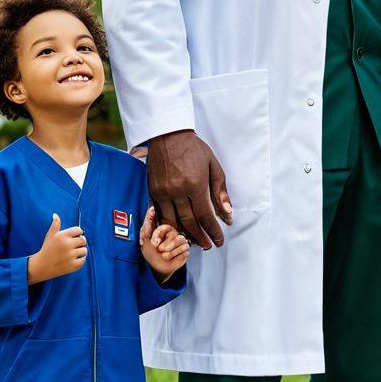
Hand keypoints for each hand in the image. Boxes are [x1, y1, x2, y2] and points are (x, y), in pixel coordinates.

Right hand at [27, 213, 86, 283]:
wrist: (40, 266)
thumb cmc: (47, 249)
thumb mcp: (50, 236)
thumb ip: (55, 225)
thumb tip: (55, 214)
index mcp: (62, 236)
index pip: (79, 230)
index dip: (78, 233)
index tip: (74, 236)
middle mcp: (67, 245)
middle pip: (83, 240)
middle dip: (80, 242)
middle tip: (74, 245)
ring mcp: (70, 256)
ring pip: (84, 250)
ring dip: (81, 251)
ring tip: (73, 252)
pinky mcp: (72, 265)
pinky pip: (83, 260)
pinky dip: (80, 260)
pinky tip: (74, 259)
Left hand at [139, 207, 188, 278]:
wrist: (157, 268)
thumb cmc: (150, 253)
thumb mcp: (144, 240)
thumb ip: (147, 224)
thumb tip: (152, 208)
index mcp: (164, 229)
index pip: (166, 226)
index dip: (159, 235)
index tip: (154, 243)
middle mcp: (173, 233)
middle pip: (174, 233)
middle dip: (166, 245)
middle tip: (159, 250)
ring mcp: (181, 240)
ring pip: (180, 241)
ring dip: (170, 252)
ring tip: (164, 255)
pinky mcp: (186, 248)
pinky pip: (185, 248)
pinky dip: (176, 255)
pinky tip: (172, 257)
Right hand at [147, 130, 231, 249]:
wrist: (168, 136)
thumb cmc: (194, 149)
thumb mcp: (213, 165)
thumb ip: (220, 190)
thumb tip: (228, 213)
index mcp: (195, 184)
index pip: (205, 215)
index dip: (213, 230)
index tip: (219, 240)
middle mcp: (177, 191)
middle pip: (189, 222)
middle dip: (200, 237)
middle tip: (208, 246)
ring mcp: (163, 192)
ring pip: (173, 222)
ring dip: (184, 235)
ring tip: (193, 243)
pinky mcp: (152, 191)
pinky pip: (160, 215)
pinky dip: (168, 226)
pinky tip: (175, 231)